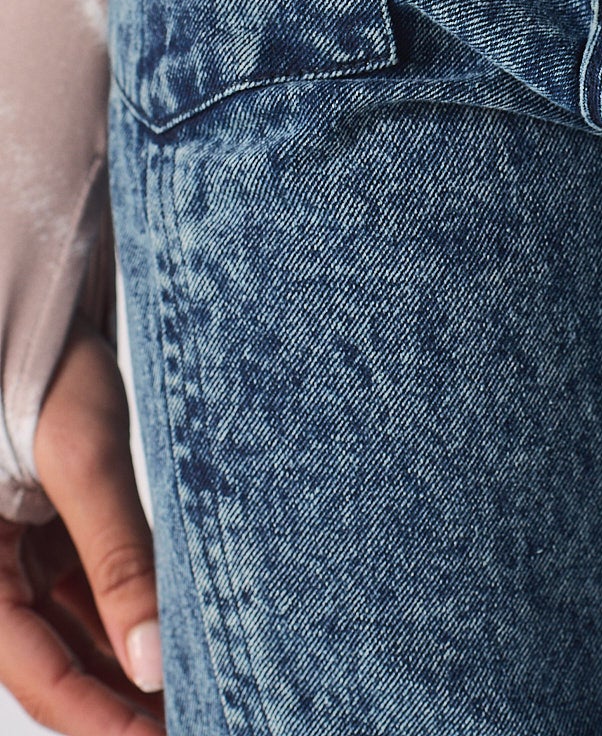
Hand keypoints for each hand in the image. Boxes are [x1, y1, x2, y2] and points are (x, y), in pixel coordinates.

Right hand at [0, 316, 162, 733]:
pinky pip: (82, 587)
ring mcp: (14, 549)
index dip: (105, 719)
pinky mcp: (44, 524)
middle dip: (124, 698)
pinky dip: (127, 610)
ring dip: (130, 660)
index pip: (37, 675)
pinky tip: (179, 629)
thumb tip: (156, 656)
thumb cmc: (43, 351)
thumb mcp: (83, 450)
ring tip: (203, 683)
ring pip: (72, 630)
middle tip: (205, 710)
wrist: (41, 286)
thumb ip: (116, 555)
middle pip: (54, 661)